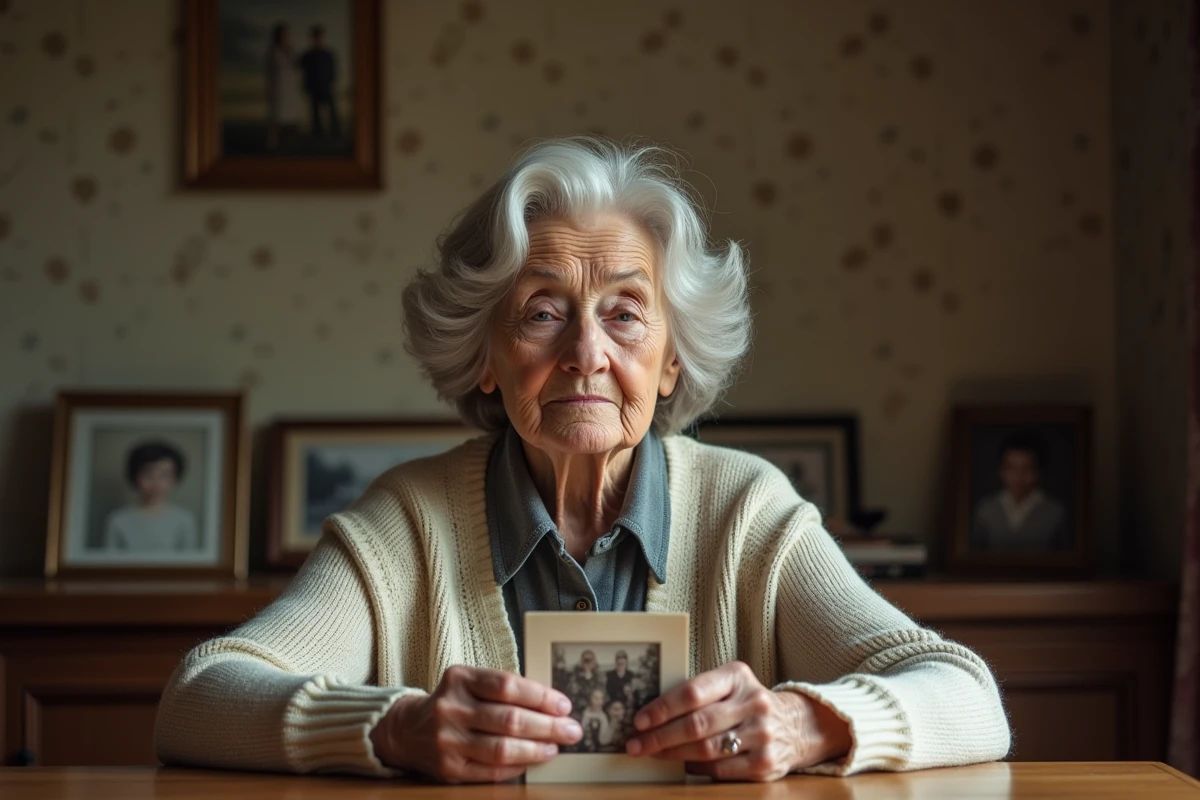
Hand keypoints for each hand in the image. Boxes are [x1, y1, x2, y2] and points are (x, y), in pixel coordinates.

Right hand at [369, 665, 582, 782]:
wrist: (407, 730)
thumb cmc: (453, 703)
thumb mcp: (469, 683)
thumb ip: (501, 689)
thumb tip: (551, 705)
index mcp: (459, 679)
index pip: (506, 686)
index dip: (540, 696)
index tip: (563, 705)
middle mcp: (451, 708)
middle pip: (509, 719)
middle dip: (547, 726)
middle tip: (571, 730)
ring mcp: (448, 740)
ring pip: (502, 748)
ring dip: (536, 749)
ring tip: (555, 747)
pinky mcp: (448, 768)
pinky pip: (491, 771)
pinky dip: (517, 766)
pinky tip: (533, 760)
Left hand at [624, 661, 851, 781]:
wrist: (797, 725)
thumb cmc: (748, 703)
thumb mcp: (730, 684)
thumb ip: (699, 693)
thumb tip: (651, 715)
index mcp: (737, 676)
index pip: (693, 692)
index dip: (662, 708)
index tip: (639, 720)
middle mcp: (753, 703)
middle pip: (696, 724)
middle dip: (660, 736)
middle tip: (636, 744)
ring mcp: (761, 734)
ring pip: (706, 749)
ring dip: (673, 754)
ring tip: (653, 754)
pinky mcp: (765, 763)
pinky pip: (720, 769)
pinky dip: (696, 768)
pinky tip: (683, 765)